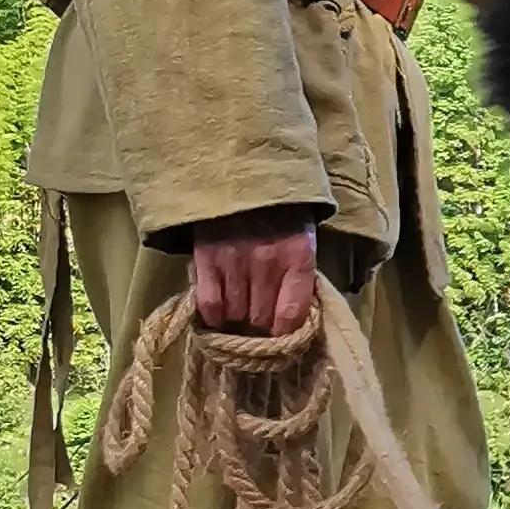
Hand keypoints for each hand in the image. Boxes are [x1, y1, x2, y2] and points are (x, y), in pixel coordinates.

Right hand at [186, 210, 319, 335]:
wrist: (245, 174)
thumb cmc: (281, 212)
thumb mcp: (303, 239)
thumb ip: (299, 277)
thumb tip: (289, 321)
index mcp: (298, 257)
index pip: (292, 315)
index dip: (285, 333)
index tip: (280, 335)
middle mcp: (267, 263)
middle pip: (261, 319)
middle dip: (259, 324)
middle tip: (256, 319)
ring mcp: (235, 261)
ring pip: (236, 315)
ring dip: (236, 318)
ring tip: (238, 309)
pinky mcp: (207, 259)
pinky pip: (210, 304)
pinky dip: (213, 314)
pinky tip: (218, 311)